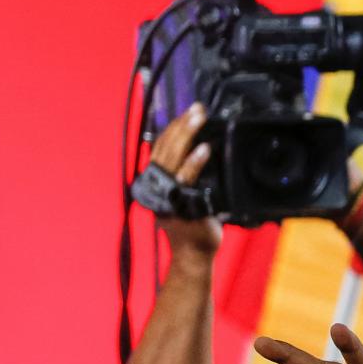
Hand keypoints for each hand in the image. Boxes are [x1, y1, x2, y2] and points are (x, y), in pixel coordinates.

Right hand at [148, 103, 220, 255]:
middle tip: (196, 109)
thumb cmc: (193, 226)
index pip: (162, 146)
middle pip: (165, 147)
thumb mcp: (189, 195)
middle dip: (181, 124)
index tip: (188, 111)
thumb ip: (191, 176)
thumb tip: (204, 152)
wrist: (193, 255)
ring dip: (186, 135)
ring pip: (172, 157)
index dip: (174, 127)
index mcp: (157, 181)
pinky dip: (194, 163)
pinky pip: (187, 179)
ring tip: (198, 118)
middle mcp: (158, 185)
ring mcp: (168, 194)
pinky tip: (204, 149)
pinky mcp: (180, 204)